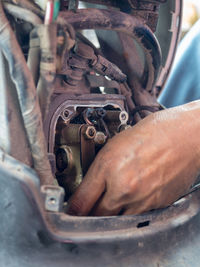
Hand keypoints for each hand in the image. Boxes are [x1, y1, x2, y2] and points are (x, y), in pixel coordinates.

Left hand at [67, 101, 199, 215]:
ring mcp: (143, 199)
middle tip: (87, 208)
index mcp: (110, 167)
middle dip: (89, 214)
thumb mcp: (115, 145)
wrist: (184, 135)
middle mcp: (125, 187)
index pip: (82, 201)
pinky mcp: (157, 205)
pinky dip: (128, 212)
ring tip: (110, 202)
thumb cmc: (153, 133)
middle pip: (97, 216)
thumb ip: (98, 170)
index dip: (72, 208)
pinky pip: (135, 217)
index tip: (71, 210)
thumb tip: (87, 187)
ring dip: (109, 214)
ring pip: (116, 220)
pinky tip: (130, 198)